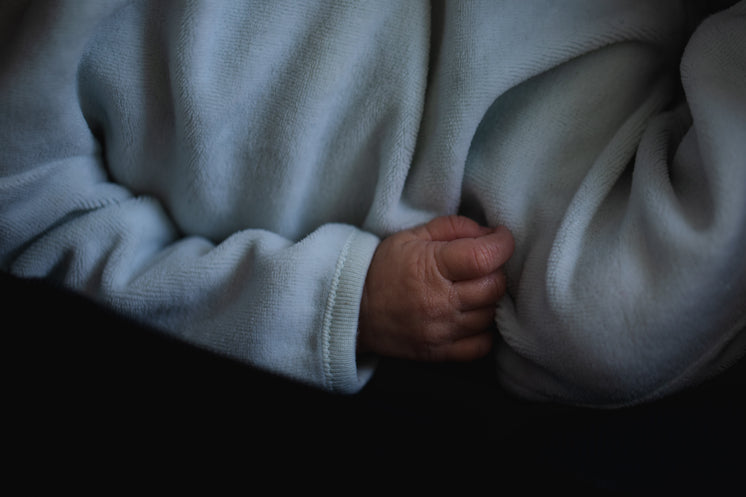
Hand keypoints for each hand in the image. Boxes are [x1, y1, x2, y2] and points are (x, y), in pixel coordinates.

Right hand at [358, 215, 513, 360]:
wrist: (353, 309)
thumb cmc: (384, 268)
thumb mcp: (413, 235)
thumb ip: (453, 228)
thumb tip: (489, 233)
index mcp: (431, 268)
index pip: (484, 257)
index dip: (502, 244)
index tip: (500, 238)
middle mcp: (439, 302)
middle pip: (494, 287)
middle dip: (496, 270)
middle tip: (482, 264)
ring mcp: (441, 331)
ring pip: (491, 315)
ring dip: (489, 299)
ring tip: (473, 289)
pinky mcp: (439, 353)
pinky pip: (481, 345)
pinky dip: (484, 330)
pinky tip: (472, 316)